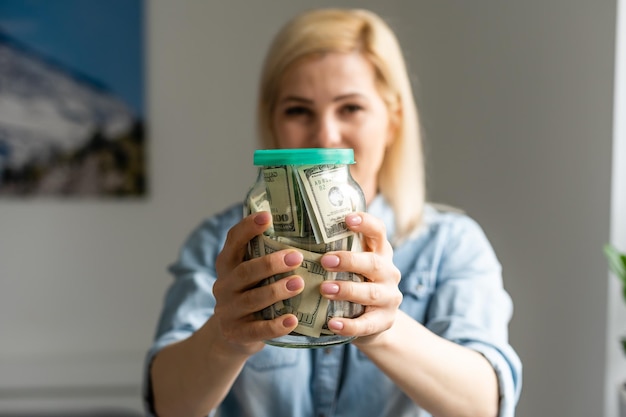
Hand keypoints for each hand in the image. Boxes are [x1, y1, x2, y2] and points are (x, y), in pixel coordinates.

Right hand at [212, 211, 304, 354]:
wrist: (231, 336)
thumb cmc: (252, 294)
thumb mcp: (252, 274)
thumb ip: (266, 255)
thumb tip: (306, 230)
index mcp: (228, 264)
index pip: (233, 241)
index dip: (247, 228)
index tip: (267, 216)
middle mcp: (224, 285)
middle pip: (245, 271)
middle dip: (271, 263)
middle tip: (297, 256)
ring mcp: (229, 311)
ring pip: (253, 299)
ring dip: (277, 290)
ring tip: (299, 283)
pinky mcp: (237, 333)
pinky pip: (257, 329)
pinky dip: (275, 325)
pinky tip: (293, 320)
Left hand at [319, 212, 402, 344]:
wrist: (372, 322)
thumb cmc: (353, 284)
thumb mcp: (351, 266)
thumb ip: (334, 251)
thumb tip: (290, 234)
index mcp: (380, 252)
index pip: (378, 232)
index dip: (366, 223)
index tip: (347, 219)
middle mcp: (388, 272)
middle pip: (374, 263)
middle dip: (349, 261)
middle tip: (325, 261)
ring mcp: (389, 298)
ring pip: (370, 293)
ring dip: (347, 290)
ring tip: (324, 289)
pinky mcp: (384, 321)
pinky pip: (367, 324)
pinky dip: (349, 324)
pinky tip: (333, 323)